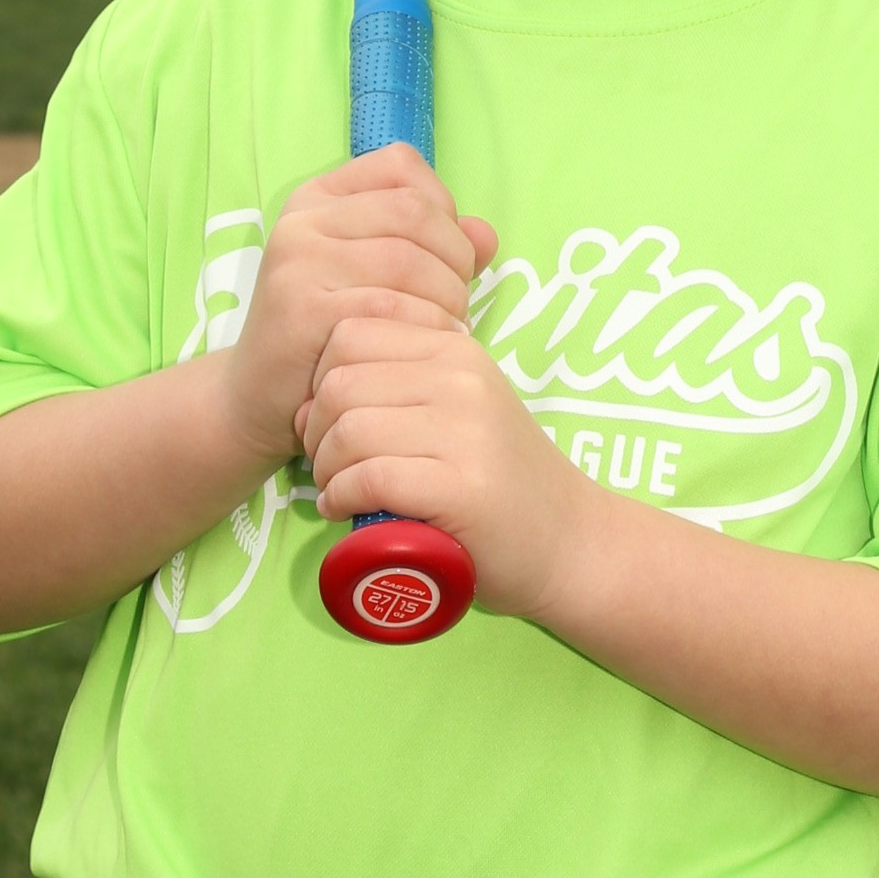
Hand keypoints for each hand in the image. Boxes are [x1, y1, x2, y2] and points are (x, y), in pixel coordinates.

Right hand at [213, 147, 494, 480]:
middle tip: (456, 303)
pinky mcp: (300, 310)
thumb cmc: (331, 334)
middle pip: (414, 212)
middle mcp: (303, 220)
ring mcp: (297, 261)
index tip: (445, 255)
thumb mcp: (381, 277)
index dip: (443, 206)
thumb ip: (436, 248)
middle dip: (455, 258)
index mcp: (320, 197)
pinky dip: (424, 329)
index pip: (402, 166)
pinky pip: (389, 307)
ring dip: (446, 298)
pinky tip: (426, 348)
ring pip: (407, 259)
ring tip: (445, 328)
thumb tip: (486, 235)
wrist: (259, 397)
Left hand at [298, 305, 601, 623]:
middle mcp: (462, 379)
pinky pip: (371, 477)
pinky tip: (346, 510)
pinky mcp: (462, 488)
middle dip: (316, 430)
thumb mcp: (457, 411)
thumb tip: (311, 400)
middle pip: (340, 383)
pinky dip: (342, 497)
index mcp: (456, 351)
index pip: (350, 335)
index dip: (320, 381)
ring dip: (326, 468)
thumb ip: (398, 389)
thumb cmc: (498, 483)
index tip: (332, 424)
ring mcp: (466, 432)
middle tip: (330, 465)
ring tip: (338, 490)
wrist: (568, 542)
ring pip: (350, 430)